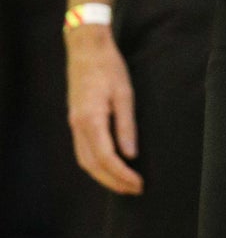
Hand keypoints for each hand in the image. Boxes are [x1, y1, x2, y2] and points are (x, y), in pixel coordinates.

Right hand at [66, 25, 143, 194]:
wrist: (87, 48)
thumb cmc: (109, 67)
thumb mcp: (124, 94)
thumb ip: (126, 126)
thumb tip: (131, 155)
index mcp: (91, 119)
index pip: (106, 158)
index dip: (122, 175)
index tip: (138, 183)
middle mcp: (78, 126)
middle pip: (92, 165)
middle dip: (113, 181)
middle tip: (135, 189)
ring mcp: (74, 124)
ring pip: (85, 161)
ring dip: (103, 176)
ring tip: (124, 183)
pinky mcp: (75, 120)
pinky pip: (82, 150)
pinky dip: (96, 163)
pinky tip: (109, 166)